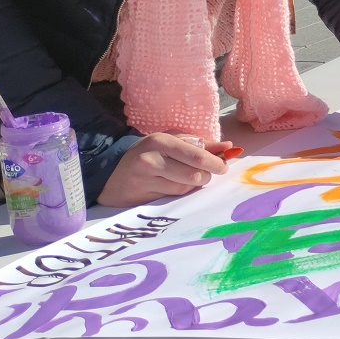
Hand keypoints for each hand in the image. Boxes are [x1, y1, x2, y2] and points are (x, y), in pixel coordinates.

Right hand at [98, 133, 227, 205]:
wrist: (111, 171)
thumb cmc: (149, 153)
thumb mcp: (171, 142)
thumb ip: (200, 144)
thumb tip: (228, 147)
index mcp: (161, 141)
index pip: (196, 155)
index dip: (215, 163)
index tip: (223, 167)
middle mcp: (151, 160)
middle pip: (193, 175)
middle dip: (206, 176)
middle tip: (206, 174)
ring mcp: (145, 180)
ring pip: (184, 188)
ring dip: (193, 185)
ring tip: (188, 178)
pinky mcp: (141, 196)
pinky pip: (172, 197)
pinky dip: (180, 193)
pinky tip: (175, 186)